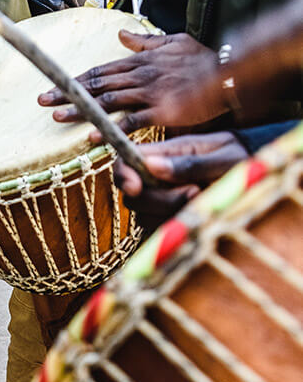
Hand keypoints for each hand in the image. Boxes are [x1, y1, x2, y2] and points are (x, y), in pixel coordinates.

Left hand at [39, 31, 226, 133]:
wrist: (228, 74)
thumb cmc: (202, 60)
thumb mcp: (174, 42)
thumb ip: (146, 42)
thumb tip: (123, 35)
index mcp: (139, 62)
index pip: (99, 70)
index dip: (74, 79)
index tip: (52, 85)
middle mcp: (139, 76)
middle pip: (96, 84)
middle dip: (67, 93)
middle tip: (41, 101)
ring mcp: (148, 93)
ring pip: (107, 101)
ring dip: (81, 110)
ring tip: (57, 116)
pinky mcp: (161, 111)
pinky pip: (131, 121)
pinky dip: (110, 129)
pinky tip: (92, 136)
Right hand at [114, 132, 248, 228]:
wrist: (258, 170)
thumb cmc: (242, 156)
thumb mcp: (223, 155)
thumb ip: (189, 162)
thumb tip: (152, 165)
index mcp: (164, 153)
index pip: (126, 161)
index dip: (123, 175)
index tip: (136, 187)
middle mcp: (156, 177)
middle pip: (132, 195)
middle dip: (157, 200)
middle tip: (193, 191)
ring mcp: (161, 199)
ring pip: (142, 215)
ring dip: (169, 213)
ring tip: (201, 198)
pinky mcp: (167, 218)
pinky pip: (156, 228)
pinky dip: (173, 225)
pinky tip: (196, 214)